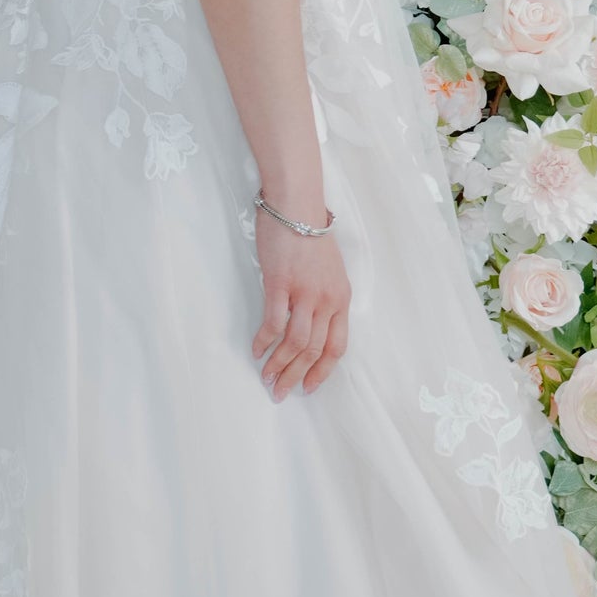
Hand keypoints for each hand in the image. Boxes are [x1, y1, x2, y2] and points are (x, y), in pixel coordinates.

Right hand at [252, 209, 349, 399]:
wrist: (296, 203)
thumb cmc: (307, 232)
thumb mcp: (327, 269)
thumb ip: (322, 296)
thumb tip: (308, 323)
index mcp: (341, 298)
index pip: (337, 346)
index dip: (322, 371)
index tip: (308, 387)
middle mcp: (327, 299)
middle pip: (314, 350)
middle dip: (296, 376)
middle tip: (280, 392)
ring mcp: (305, 293)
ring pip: (295, 342)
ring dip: (279, 365)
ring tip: (266, 377)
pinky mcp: (281, 284)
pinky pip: (273, 323)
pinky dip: (264, 341)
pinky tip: (255, 349)